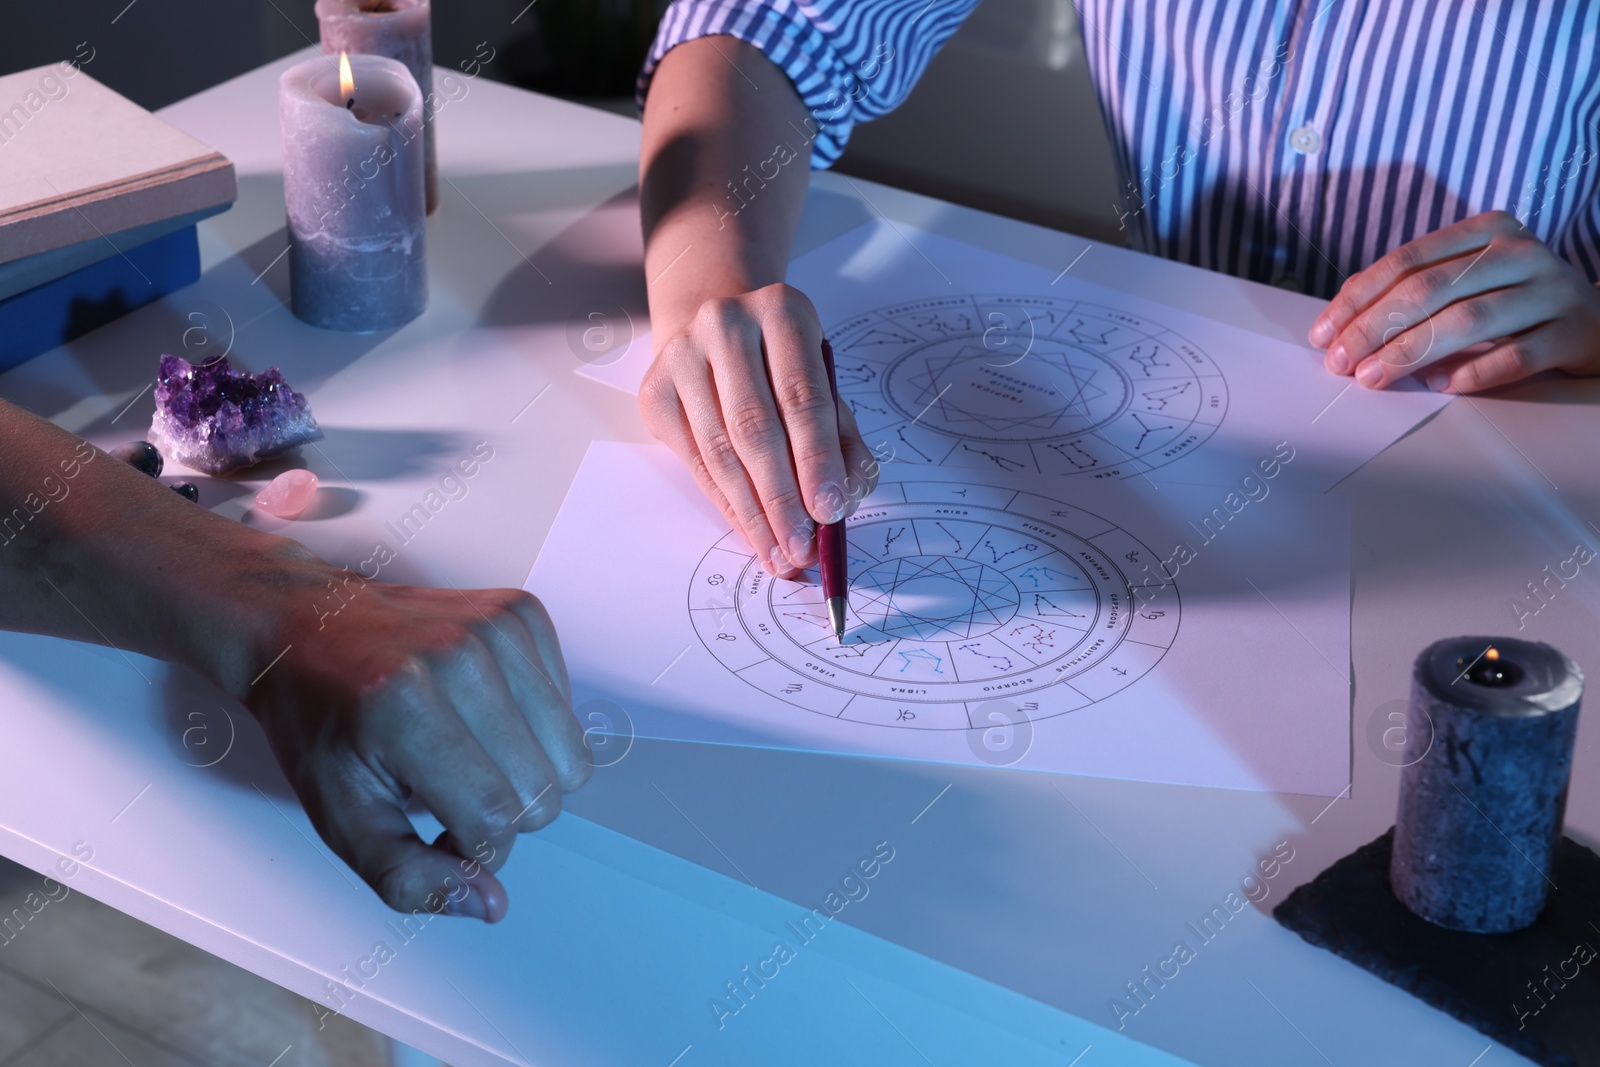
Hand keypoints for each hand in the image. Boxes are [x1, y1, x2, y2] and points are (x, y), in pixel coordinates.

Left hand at [242, 551, 591, 920]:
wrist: (306, 627)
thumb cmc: (319, 721)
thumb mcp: (340, 817)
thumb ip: (410, 878)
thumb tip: (491, 904)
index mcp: (403, 708)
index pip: (495, 816)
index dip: (476, 849)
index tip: (442, 836)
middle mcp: (457, 657)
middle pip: (542, 790)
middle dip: (504, 816)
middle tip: (452, 796)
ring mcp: (495, 628)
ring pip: (570, 756)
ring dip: (527, 776)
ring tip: (472, 760)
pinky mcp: (520, 613)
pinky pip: (570, 708)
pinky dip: (537, 730)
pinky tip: (485, 720)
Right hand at [640, 283, 879, 578]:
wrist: (714, 326)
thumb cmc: (779, 363)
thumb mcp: (823, 383)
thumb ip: (843, 439)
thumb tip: (844, 501)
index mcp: (782, 312)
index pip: (802, 397)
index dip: (818, 460)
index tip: (830, 511)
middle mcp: (726, 325)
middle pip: (755, 427)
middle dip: (782, 498)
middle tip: (801, 546)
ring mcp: (682, 356)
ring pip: (720, 450)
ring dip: (753, 512)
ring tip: (779, 551)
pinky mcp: (654, 390)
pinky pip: (694, 460)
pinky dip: (726, 503)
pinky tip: (751, 530)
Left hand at [1309, 210, 1599, 392]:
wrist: (1599, 320)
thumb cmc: (1515, 300)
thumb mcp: (1469, 280)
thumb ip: (1414, 289)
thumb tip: (1342, 318)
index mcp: (1488, 230)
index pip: (1407, 261)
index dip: (1358, 299)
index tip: (1324, 334)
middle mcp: (1521, 253)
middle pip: (1430, 290)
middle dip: (1375, 329)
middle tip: (1341, 363)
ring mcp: (1551, 291)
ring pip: (1468, 321)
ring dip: (1411, 353)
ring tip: (1373, 378)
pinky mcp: (1573, 333)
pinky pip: (1514, 357)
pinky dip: (1471, 373)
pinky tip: (1438, 385)